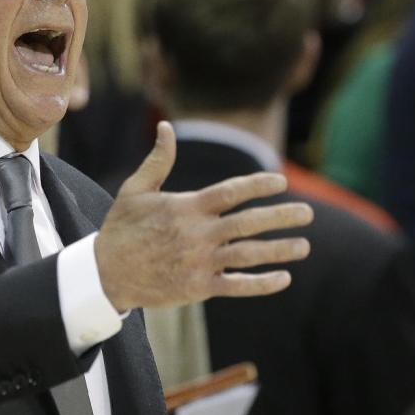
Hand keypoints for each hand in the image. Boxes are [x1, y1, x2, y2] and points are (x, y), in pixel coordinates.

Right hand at [95, 122, 311, 310]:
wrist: (106, 273)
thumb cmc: (121, 228)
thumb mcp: (135, 190)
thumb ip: (158, 160)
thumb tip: (166, 127)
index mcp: (185, 207)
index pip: (231, 192)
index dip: (258, 185)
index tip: (282, 181)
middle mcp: (197, 234)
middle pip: (249, 223)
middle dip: (282, 217)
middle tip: (308, 213)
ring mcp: (199, 262)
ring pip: (249, 255)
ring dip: (280, 250)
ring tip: (303, 246)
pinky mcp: (198, 287)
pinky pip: (237, 285)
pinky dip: (262, 283)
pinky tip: (283, 277)